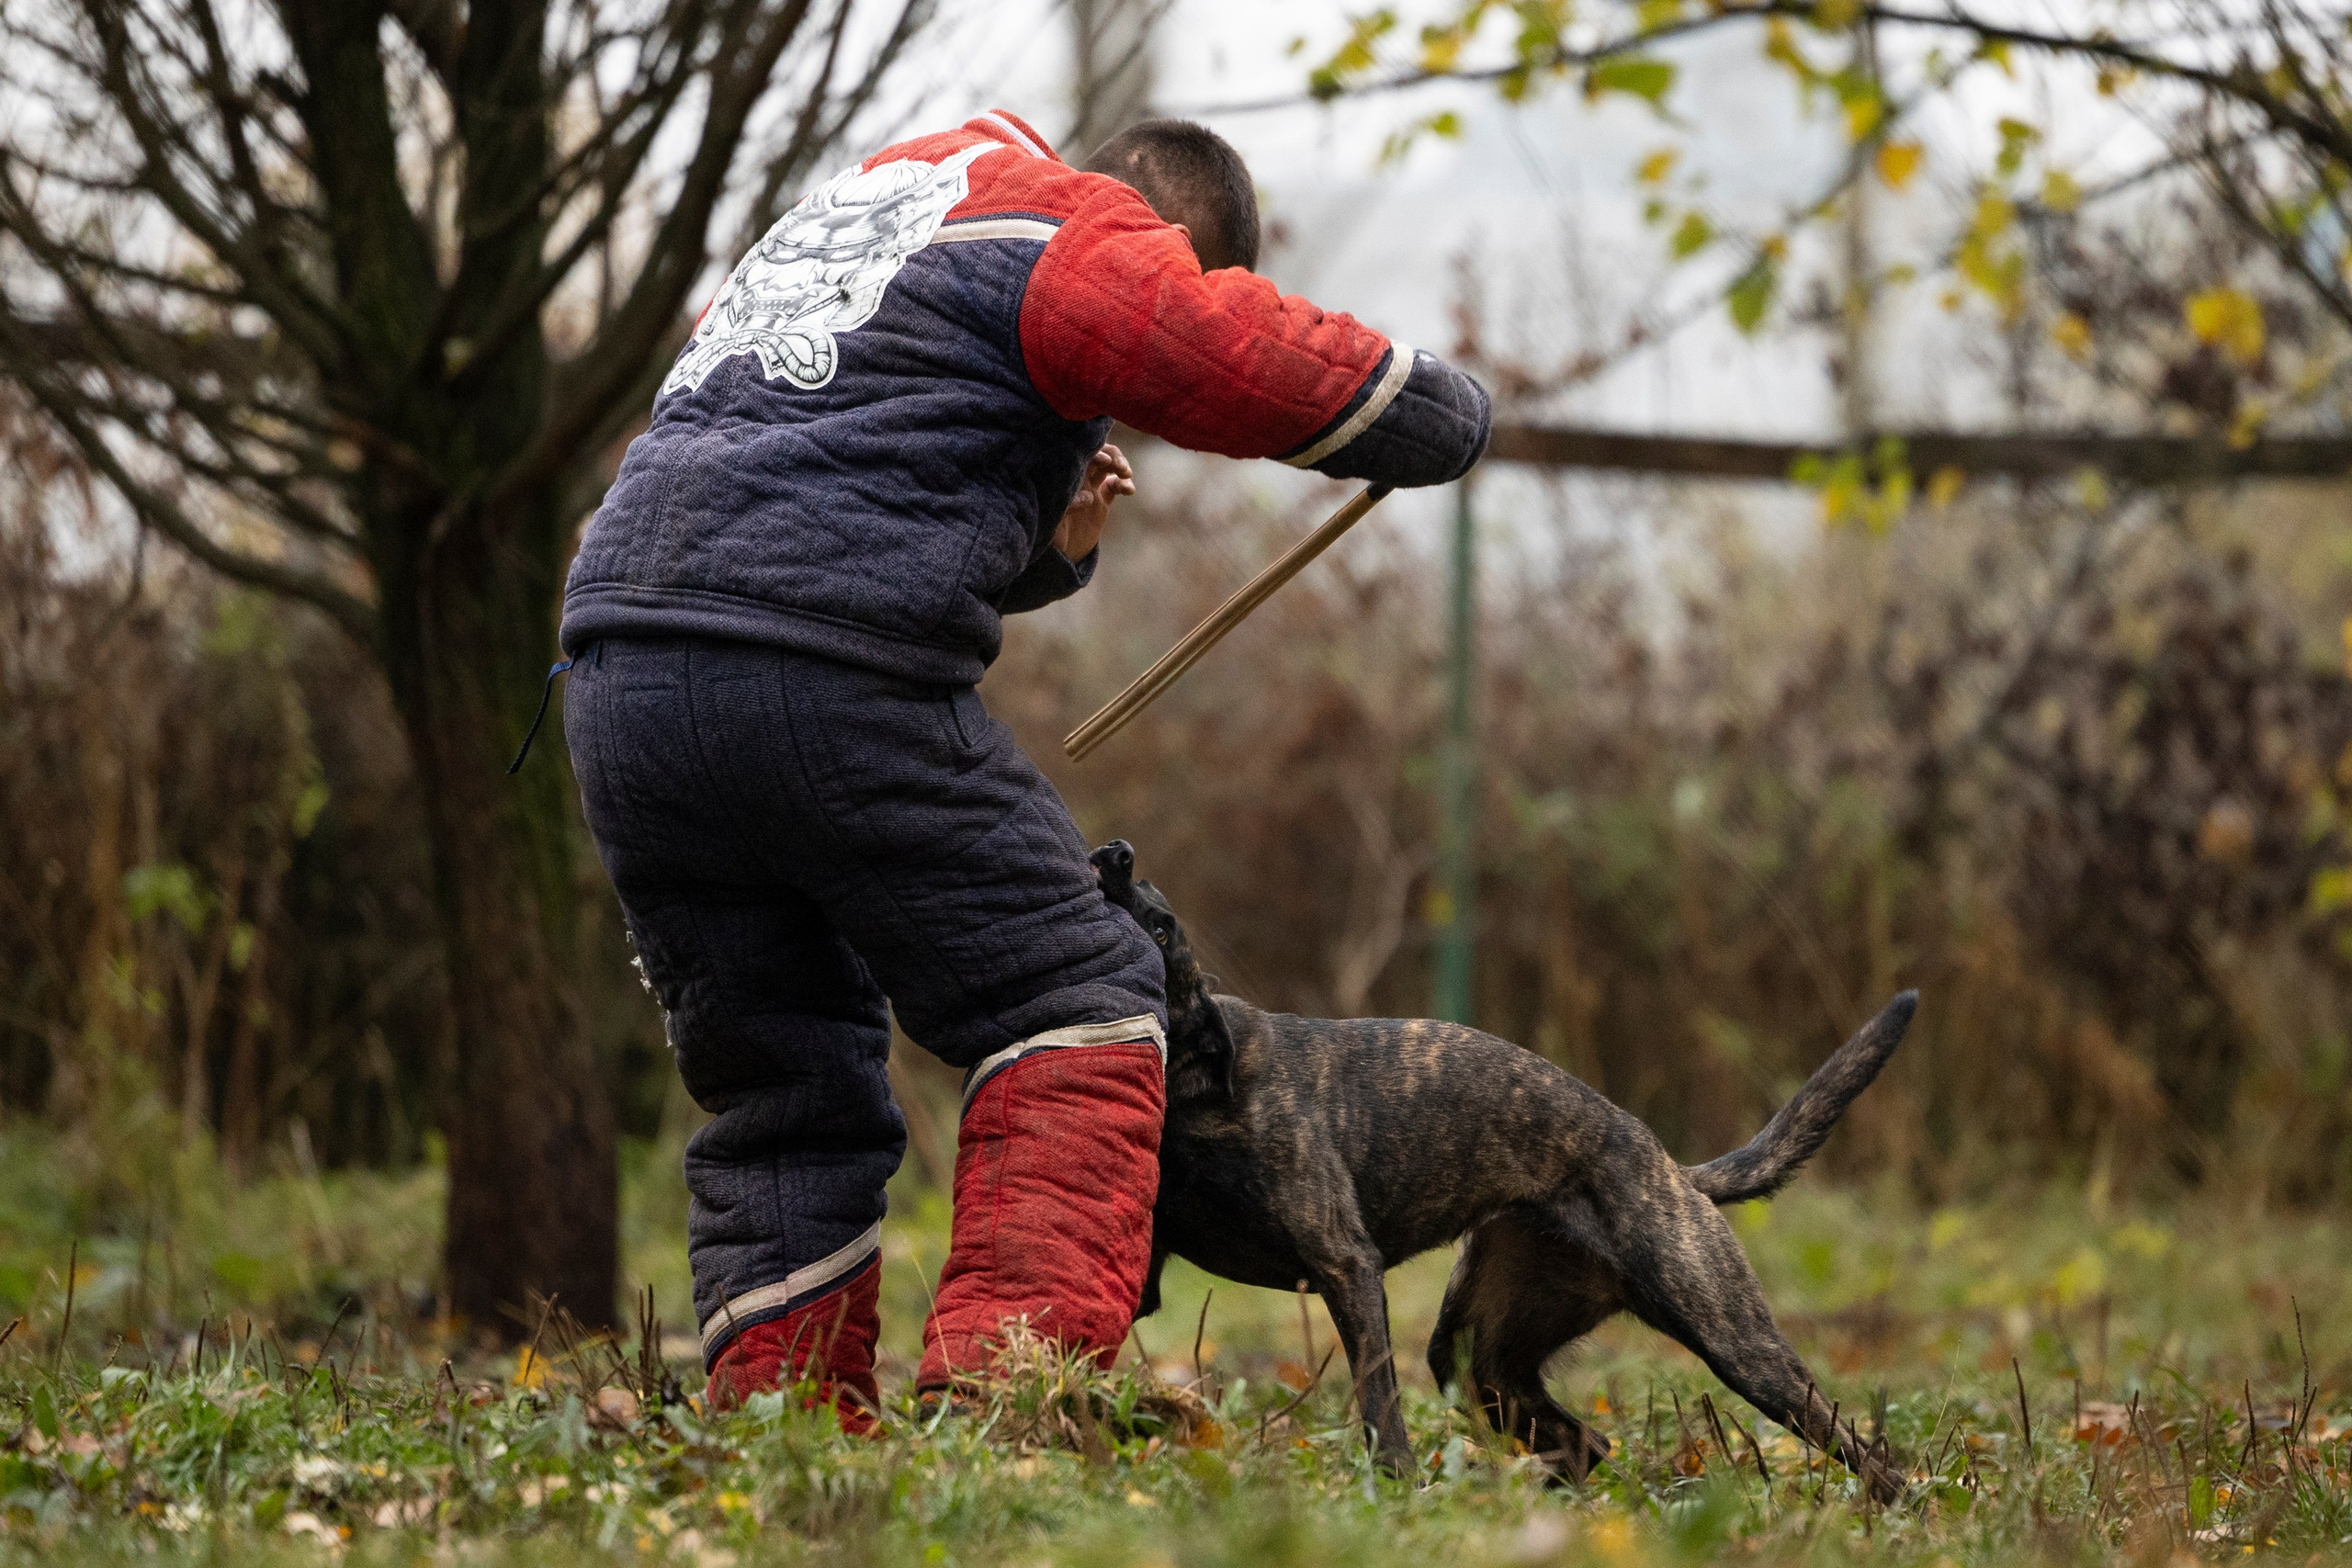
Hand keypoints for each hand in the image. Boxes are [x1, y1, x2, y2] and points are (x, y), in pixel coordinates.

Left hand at [1053, 443, 1134, 560]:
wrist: (1059, 555)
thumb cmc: (1049, 537)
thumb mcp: (1053, 522)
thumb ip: (1069, 506)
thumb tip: (1089, 496)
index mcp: (1064, 478)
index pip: (1080, 456)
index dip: (1095, 453)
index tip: (1105, 461)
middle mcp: (1077, 479)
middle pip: (1098, 455)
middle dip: (1112, 455)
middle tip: (1121, 466)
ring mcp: (1090, 488)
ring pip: (1109, 467)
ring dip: (1120, 466)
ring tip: (1127, 475)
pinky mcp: (1101, 501)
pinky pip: (1115, 486)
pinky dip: (1124, 484)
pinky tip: (1129, 490)